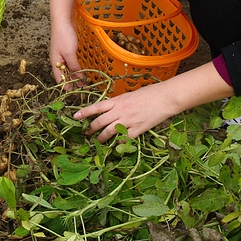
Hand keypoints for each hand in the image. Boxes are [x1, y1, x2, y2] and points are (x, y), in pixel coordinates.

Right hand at [49, 19, 83, 87]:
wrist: (63, 20)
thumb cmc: (64, 36)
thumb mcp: (70, 53)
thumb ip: (74, 66)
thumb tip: (78, 77)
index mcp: (55, 63)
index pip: (60, 80)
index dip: (67, 88)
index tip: (76, 94)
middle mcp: (58, 61)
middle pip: (64, 76)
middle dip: (72, 83)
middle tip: (82, 90)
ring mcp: (62, 55)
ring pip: (68, 70)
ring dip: (75, 76)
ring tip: (83, 83)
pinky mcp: (67, 50)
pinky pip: (71, 63)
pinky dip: (76, 68)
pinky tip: (82, 71)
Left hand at [73, 63, 234, 140]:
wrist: (165, 98)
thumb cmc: (148, 94)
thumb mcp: (129, 95)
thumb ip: (118, 103)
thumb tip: (108, 110)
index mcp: (117, 101)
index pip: (96, 107)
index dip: (85, 112)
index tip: (75, 116)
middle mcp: (120, 111)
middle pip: (100, 122)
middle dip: (91, 129)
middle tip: (86, 133)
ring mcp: (128, 121)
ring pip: (109, 132)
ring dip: (101, 138)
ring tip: (97, 141)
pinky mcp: (137, 130)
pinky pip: (123, 139)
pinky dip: (117, 143)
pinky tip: (114, 146)